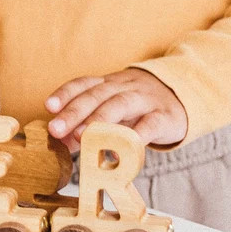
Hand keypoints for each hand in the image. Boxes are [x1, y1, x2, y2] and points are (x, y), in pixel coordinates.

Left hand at [44, 67, 187, 151]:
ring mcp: (144, 100)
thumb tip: (62, 142)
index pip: (83, 84)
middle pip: (96, 95)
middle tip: (55, 128)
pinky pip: (150, 124)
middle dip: (73, 112)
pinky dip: (137, 135)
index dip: (65, 94)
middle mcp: (123, 87)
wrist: (181, 95)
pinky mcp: (165, 116)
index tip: (48, 107)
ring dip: (98, 120)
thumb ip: (88, 124)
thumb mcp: (113, 110)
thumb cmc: (137, 107)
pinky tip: (123, 148)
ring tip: (81, 136)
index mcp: (107, 84)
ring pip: (120, 104)